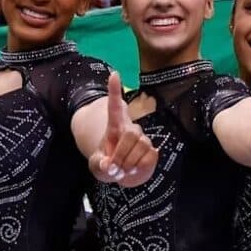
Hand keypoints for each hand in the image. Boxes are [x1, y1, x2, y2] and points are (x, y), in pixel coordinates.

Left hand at [88, 71, 157, 186]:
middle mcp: (130, 129)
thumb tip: (109, 165)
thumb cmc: (108, 166)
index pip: (114, 106)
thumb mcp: (98, 166)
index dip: (114, 90)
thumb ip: (99, 165)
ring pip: (141, 145)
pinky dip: (139, 168)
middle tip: (114, 168)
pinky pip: (149, 157)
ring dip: (129, 162)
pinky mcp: (153, 151)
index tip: (114, 74)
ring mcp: (143, 139)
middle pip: (130, 134)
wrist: (124, 176)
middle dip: (121, 153)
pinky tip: (134, 169)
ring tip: (122, 170)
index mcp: (114, 127)